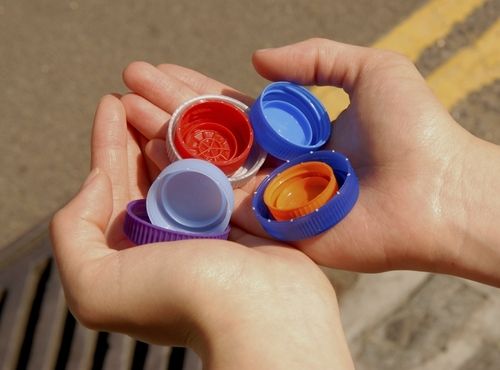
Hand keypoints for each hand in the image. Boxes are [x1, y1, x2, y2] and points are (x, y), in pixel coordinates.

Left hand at [50, 96, 353, 369]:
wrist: (265, 315)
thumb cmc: (181, 301)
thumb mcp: (96, 287)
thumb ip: (74, 234)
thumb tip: (96, 183)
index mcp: (132, 250)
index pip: (110, 185)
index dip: (107, 143)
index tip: (111, 103)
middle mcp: (169, 236)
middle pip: (149, 170)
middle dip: (140, 128)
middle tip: (139, 87)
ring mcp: (210, 223)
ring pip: (187, 164)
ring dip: (174, 127)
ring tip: (169, 90)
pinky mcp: (246, 213)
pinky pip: (223, 168)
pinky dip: (213, 143)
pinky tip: (209, 118)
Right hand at [122, 38, 499, 286]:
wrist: (437, 192)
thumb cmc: (413, 129)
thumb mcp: (370, 71)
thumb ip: (316, 58)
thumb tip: (258, 58)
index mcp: (294, 131)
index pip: (232, 107)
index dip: (194, 88)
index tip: (157, 70)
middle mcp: (276, 164)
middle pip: (211, 136)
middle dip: (168, 109)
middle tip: (126, 87)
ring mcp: (271, 199)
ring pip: (207, 169)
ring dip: (166, 142)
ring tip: (125, 116)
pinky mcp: (272, 231)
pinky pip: (220, 207)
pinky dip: (186, 184)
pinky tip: (150, 158)